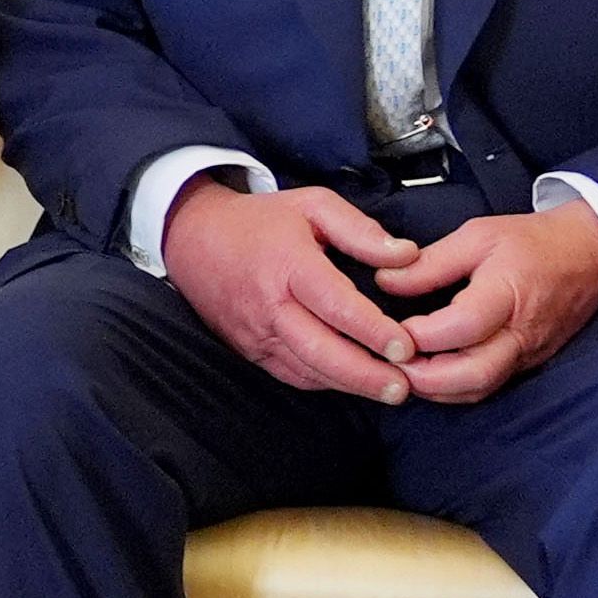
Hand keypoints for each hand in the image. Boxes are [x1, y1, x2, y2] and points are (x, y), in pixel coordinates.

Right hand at [156, 178, 423, 404]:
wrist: (191, 238)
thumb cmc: (259, 221)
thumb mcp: (312, 205)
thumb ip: (361, 230)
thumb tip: (407, 255)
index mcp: (288, 265)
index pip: (336, 306)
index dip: (372, 330)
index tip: (406, 347)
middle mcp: (269, 305)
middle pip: (321, 351)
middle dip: (365, 376)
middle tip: (404, 388)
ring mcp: (256, 333)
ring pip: (307, 370)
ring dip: (350, 385)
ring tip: (390, 392)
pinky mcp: (249, 349)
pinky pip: (291, 374)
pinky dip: (325, 382)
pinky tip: (353, 383)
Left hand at [374, 204, 597, 404]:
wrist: (593, 254)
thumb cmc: (533, 241)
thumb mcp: (478, 236)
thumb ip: (431, 263)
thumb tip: (384, 281)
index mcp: (508, 294)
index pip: (461, 328)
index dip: (420, 335)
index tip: (390, 327)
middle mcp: (521, 334)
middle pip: (471, 375)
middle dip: (422, 378)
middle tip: (388, 362)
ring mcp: (528, 355)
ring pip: (477, 389)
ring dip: (434, 388)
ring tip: (402, 369)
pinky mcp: (528, 364)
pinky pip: (488, 386)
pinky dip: (453, 387)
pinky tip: (428, 372)